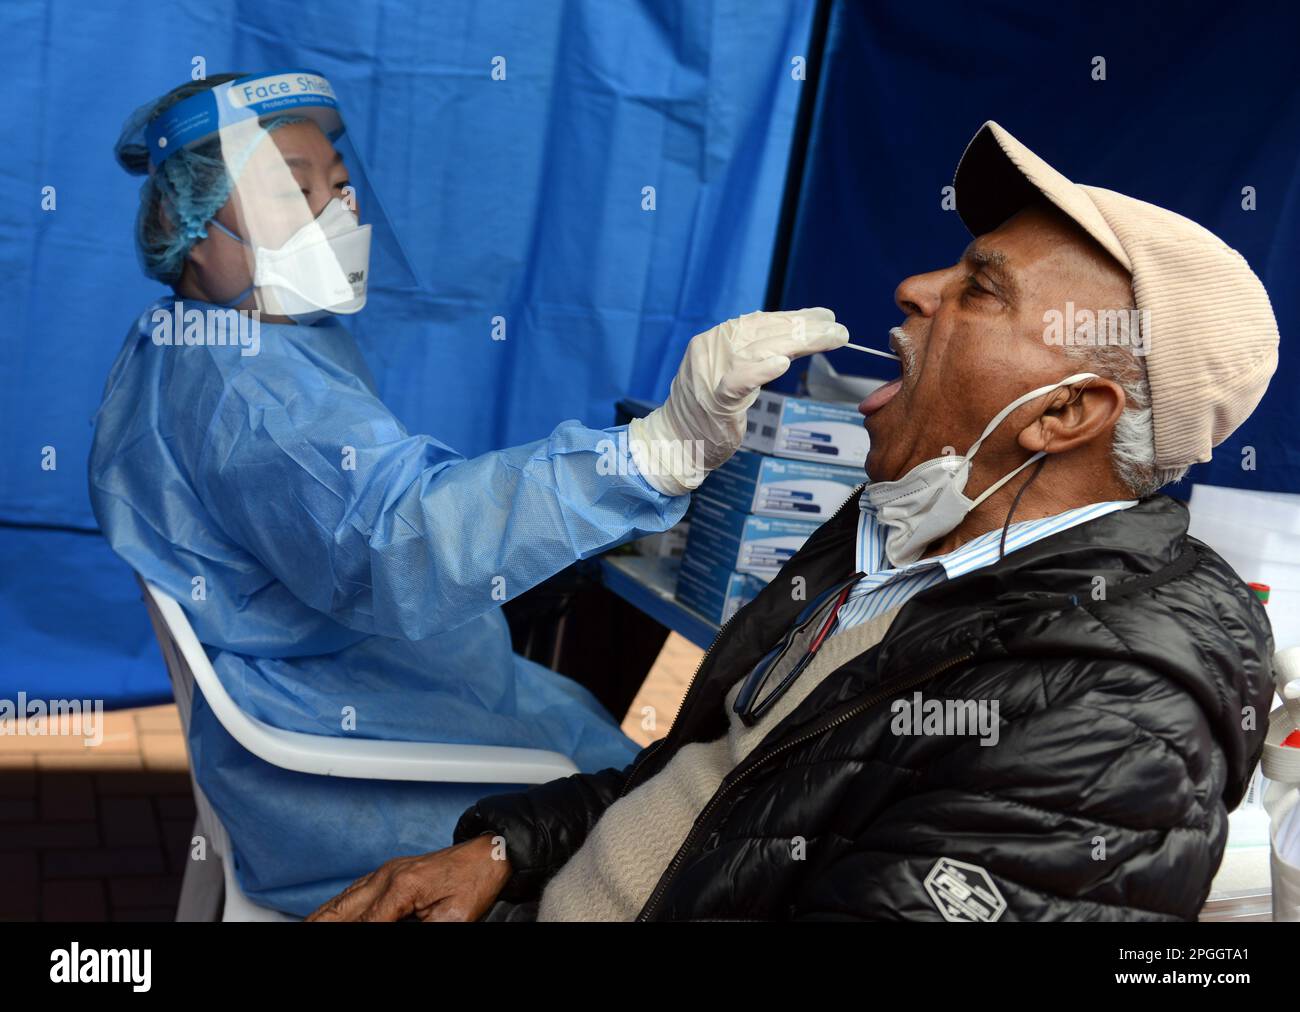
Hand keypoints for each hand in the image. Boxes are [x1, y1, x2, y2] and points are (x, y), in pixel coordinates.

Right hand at [306, 835, 510, 921]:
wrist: (490, 851)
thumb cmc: (476, 882)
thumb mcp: (455, 919)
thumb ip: (426, 931)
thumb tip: (395, 931)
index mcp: (402, 887)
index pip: (366, 925)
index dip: (350, 937)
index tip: (327, 942)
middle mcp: (387, 875)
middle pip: (342, 911)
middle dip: (321, 926)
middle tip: (301, 933)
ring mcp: (386, 871)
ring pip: (342, 900)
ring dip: (321, 919)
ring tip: (304, 928)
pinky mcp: (389, 872)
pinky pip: (353, 892)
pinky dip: (335, 907)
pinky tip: (324, 917)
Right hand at [628, 308, 847, 494]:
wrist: (674, 442)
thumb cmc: (707, 410)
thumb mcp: (733, 372)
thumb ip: (756, 353)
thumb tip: (795, 335)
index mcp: (716, 339)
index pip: (761, 321)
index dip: (796, 317)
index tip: (826, 316)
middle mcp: (712, 348)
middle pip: (765, 332)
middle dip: (806, 328)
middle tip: (838, 329)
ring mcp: (711, 373)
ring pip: (759, 349)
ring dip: (798, 342)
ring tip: (829, 338)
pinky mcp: (714, 401)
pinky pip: (739, 381)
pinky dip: (760, 371)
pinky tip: (782, 364)